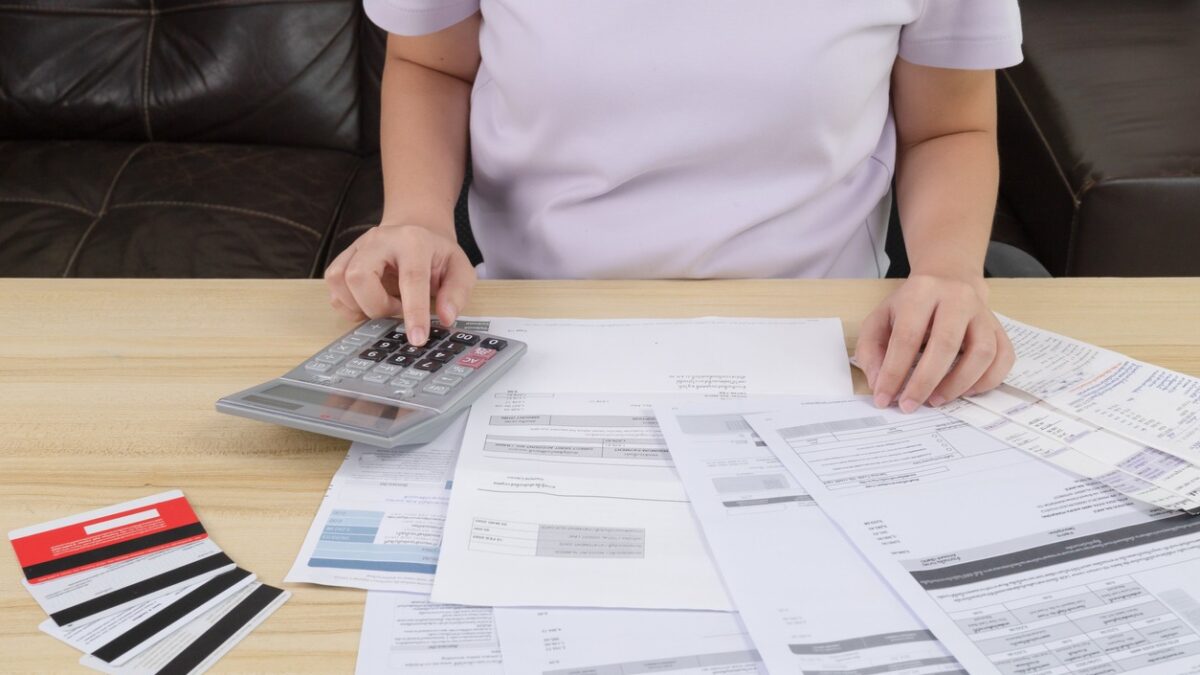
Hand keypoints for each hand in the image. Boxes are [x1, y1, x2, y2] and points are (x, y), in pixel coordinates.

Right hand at [324, 224, 475, 345]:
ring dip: (360, 306)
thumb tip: (446, 318)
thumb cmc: (437, 254)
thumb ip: (456, 293)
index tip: (417, 339)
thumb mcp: (460, 269)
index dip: (413, 312)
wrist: (415, 230)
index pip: (410, 278)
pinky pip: (333, 288)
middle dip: (376, 307)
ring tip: (384, 306)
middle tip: (396, 311)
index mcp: (413, 241)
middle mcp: (379, 239)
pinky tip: (369, 304)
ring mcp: (357, 246)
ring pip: (339, 281)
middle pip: (359, 276)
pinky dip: (349, 306)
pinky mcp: (344, 258)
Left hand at [854, 274, 1013, 412]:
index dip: (894, 372)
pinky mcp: (1000, 327)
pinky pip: (1004, 358)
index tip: (884, 398)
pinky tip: (965, 391)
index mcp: (922, 291)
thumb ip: (871, 349)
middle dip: (924, 382)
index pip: (907, 336)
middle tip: (910, 405)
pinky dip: (987, 381)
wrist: (948, 279)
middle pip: (946, 345)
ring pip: (982, 353)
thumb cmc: (911, 306)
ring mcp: (984, 312)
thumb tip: (879, 383)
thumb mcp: (880, 318)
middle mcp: (958, 298)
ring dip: (958, 384)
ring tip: (936, 400)